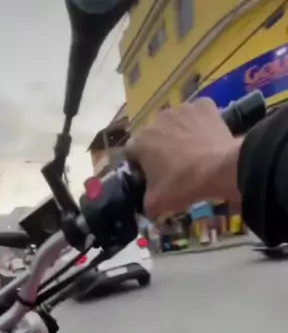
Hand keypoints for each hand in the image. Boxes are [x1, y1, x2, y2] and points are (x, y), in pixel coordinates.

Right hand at [125, 99, 241, 217]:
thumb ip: (145, 203)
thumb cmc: (182, 184)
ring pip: (176, 123)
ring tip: (193, 153)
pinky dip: (200, 124)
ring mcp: (182, 109)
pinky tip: (206, 139)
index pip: (131, 153)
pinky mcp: (204, 106)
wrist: (220, 169)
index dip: (140, 165)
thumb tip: (147, 207)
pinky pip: (198, 115)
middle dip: (160, 148)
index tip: (151, 177)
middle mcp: (157, 118)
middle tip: (173, 167)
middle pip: (154, 135)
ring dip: (179, 135)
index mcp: (140, 141)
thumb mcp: (156, 204)